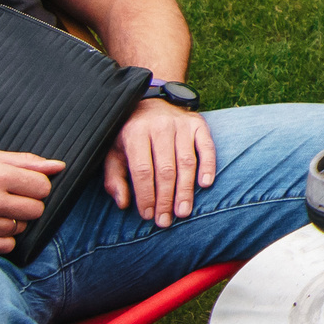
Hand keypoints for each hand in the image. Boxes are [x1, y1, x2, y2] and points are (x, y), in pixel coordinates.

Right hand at [0, 151, 65, 252]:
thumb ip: (25, 162)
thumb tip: (58, 166)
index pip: (42, 186)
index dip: (36, 186)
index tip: (23, 185)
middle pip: (37, 209)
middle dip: (27, 204)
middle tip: (7, 198)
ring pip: (22, 228)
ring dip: (12, 220)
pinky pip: (7, 245)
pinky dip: (1, 237)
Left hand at [104, 98, 217, 225]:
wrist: (150, 101)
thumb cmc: (130, 134)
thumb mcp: (114, 153)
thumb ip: (115, 178)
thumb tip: (123, 203)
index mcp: (135, 133)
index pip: (142, 170)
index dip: (146, 195)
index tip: (147, 215)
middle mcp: (159, 127)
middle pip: (165, 169)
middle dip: (166, 199)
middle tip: (166, 221)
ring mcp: (180, 124)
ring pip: (186, 162)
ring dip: (186, 190)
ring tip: (183, 212)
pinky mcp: (198, 124)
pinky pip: (207, 147)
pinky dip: (208, 166)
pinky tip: (206, 184)